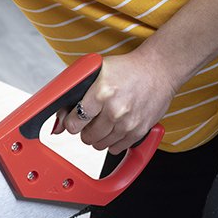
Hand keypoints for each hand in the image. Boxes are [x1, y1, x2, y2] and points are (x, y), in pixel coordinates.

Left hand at [53, 51, 176, 154]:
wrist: (159, 69)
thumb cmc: (128, 69)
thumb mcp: (96, 73)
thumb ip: (74, 97)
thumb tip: (58, 126)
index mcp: (101, 93)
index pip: (74, 123)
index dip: (72, 122)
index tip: (75, 119)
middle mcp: (115, 110)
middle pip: (86, 137)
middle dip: (85, 129)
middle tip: (92, 119)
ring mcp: (128, 123)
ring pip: (100, 145)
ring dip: (98, 136)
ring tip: (105, 121)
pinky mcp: (139, 131)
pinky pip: (116, 148)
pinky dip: (113, 142)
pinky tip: (116, 127)